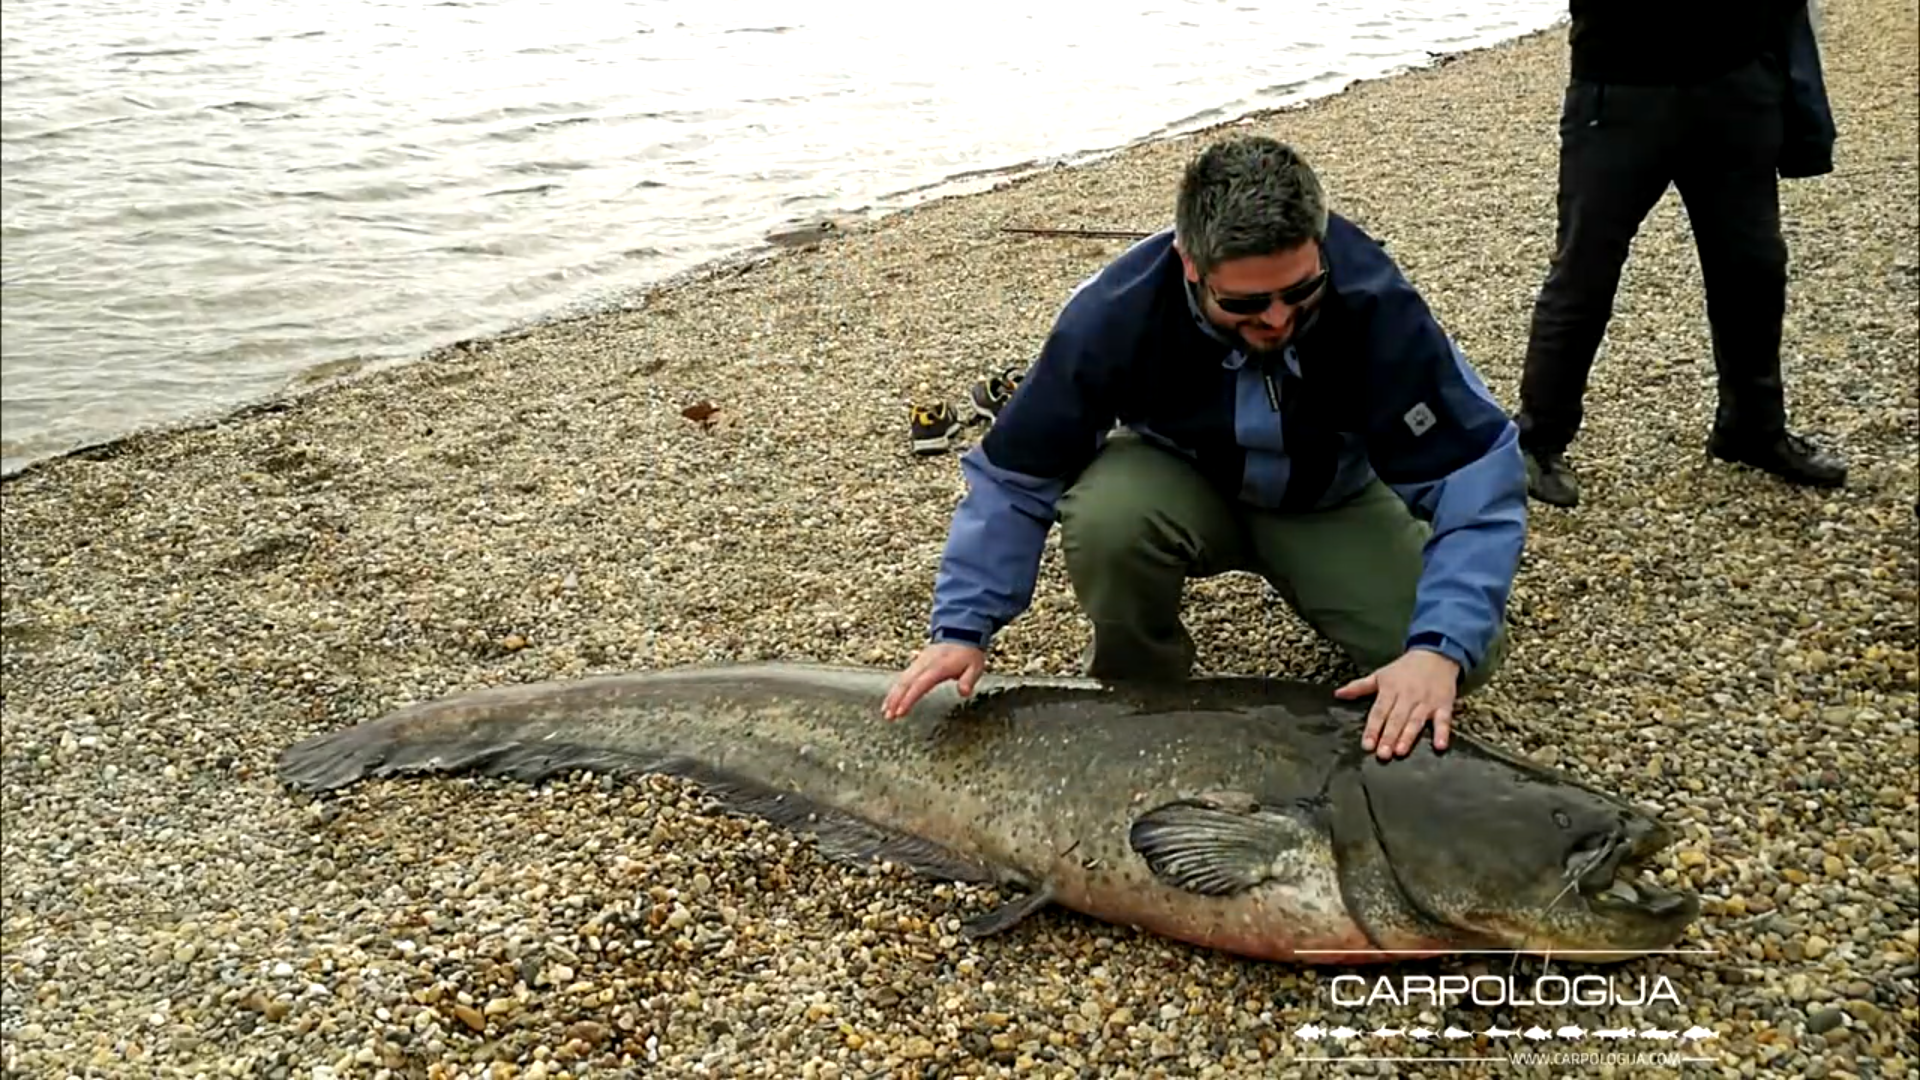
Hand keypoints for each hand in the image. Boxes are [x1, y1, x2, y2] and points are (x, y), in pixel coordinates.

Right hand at [882, 642, 986, 719]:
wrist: (960, 633)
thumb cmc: (967, 654)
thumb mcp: (975, 666)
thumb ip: (968, 680)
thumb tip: (964, 692)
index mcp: (938, 667)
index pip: (920, 684)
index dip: (909, 698)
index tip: (900, 711)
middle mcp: (925, 664)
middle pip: (905, 683)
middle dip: (895, 700)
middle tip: (888, 716)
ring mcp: (919, 663)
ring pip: (901, 680)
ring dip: (892, 696)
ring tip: (885, 712)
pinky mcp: (916, 664)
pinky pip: (903, 677)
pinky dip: (895, 689)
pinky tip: (891, 700)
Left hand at [1334, 648, 1460, 759]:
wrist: (1435, 654)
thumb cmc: (1404, 669)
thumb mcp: (1380, 675)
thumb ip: (1359, 687)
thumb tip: (1338, 694)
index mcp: (1390, 690)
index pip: (1379, 712)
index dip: (1372, 729)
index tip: (1367, 745)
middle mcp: (1407, 696)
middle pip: (1397, 719)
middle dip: (1389, 737)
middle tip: (1382, 754)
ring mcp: (1427, 701)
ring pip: (1416, 721)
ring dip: (1408, 737)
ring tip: (1400, 751)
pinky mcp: (1444, 705)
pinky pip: (1444, 720)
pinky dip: (1442, 733)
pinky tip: (1440, 746)